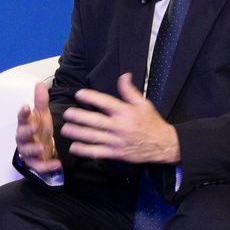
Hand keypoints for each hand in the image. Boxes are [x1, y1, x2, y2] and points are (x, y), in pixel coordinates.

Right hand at [15, 81, 61, 176]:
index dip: (23, 113)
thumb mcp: (42, 115)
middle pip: (20, 135)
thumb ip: (41, 101)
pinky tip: (56, 163)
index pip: (22, 117)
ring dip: (33, 149)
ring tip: (41, 147)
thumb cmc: (41, 129)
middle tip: (33, 127)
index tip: (26, 106)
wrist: (45, 147)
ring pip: (26, 151)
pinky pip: (38, 166)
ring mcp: (28, 151)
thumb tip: (39, 84)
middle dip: (26, 131)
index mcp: (25, 124)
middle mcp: (24, 138)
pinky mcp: (34, 163)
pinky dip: (47, 166)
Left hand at [61, 74, 180, 163]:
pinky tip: (74, 147)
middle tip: (67, 113)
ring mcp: (117, 141)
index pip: (105, 102)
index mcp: (126, 112)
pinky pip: (98, 152)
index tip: (79, 94)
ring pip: (94, 137)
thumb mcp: (143, 103)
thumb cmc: (152, 123)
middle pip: (96, 121)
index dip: (91, 97)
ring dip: (78, 133)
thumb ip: (129, 91)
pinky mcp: (117, 153)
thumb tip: (124, 75)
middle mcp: (120, 126)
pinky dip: (85, 151)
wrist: (163, 144)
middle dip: (79, 117)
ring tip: (66, 129)